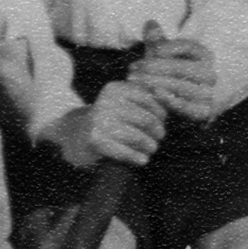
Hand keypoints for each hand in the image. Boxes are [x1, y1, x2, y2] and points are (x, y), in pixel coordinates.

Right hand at [47, 77, 167, 170]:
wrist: (76, 136)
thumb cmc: (111, 119)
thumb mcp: (124, 103)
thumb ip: (146, 99)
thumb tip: (172, 100)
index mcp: (114, 88)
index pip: (149, 99)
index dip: (161, 112)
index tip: (162, 121)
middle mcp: (105, 101)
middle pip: (146, 119)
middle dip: (158, 131)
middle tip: (159, 138)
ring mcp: (99, 121)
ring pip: (138, 137)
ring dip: (150, 146)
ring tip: (151, 149)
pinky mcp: (95, 140)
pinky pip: (125, 152)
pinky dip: (137, 158)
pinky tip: (142, 160)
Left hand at [130, 20, 216, 121]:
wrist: (181, 106)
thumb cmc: (170, 76)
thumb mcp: (164, 58)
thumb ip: (157, 42)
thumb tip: (150, 23)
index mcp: (204, 56)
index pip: (188, 46)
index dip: (167, 47)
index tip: (150, 49)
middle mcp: (209, 74)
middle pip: (181, 67)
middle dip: (153, 67)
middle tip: (132, 69)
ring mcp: (208, 94)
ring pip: (180, 86)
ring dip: (155, 82)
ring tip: (135, 80)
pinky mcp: (202, 112)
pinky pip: (187, 106)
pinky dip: (170, 99)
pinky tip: (153, 93)